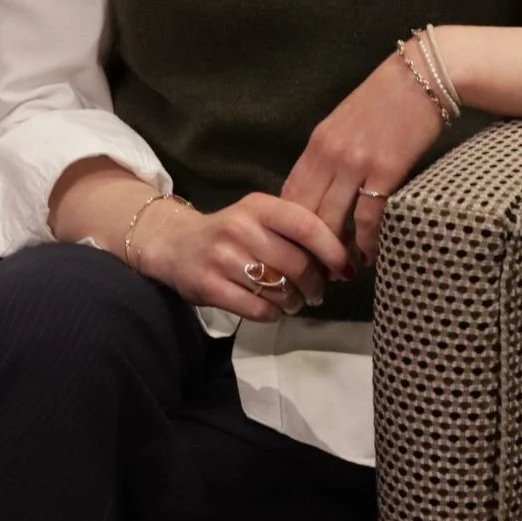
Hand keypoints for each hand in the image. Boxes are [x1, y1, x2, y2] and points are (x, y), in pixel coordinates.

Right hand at [133, 192, 351, 321]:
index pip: (306, 226)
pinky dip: (274, 314)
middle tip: (318, 293)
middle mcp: (240, 228)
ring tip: (295, 301)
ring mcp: (223, 259)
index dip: (332, 250)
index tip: (346, 269)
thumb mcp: (259, 217)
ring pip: (280, 290)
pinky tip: (274, 309)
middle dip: (316, 285)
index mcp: (258, 206)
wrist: (175, 245)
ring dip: (295, 302)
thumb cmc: (230, 232)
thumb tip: (340, 261)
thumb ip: (295, 230)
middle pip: (297, 264)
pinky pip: (258, 310)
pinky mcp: (210, 287)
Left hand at [282, 40, 445, 266]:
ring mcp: (356, 163)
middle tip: (312, 271)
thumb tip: (323, 189)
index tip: (295, 248)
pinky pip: (368, 218)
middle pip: (304, 213)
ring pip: (331, 221)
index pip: (290, 194)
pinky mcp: (386, 170)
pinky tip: (370, 255)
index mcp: (318, 143)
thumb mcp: (346, 122)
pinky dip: (366, 242)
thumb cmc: (388, 99)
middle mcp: (330, 154)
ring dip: (334, 253)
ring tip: (340, 272)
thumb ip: (330, 153)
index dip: (288, 227)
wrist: (424, 74)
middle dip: (306, 247)